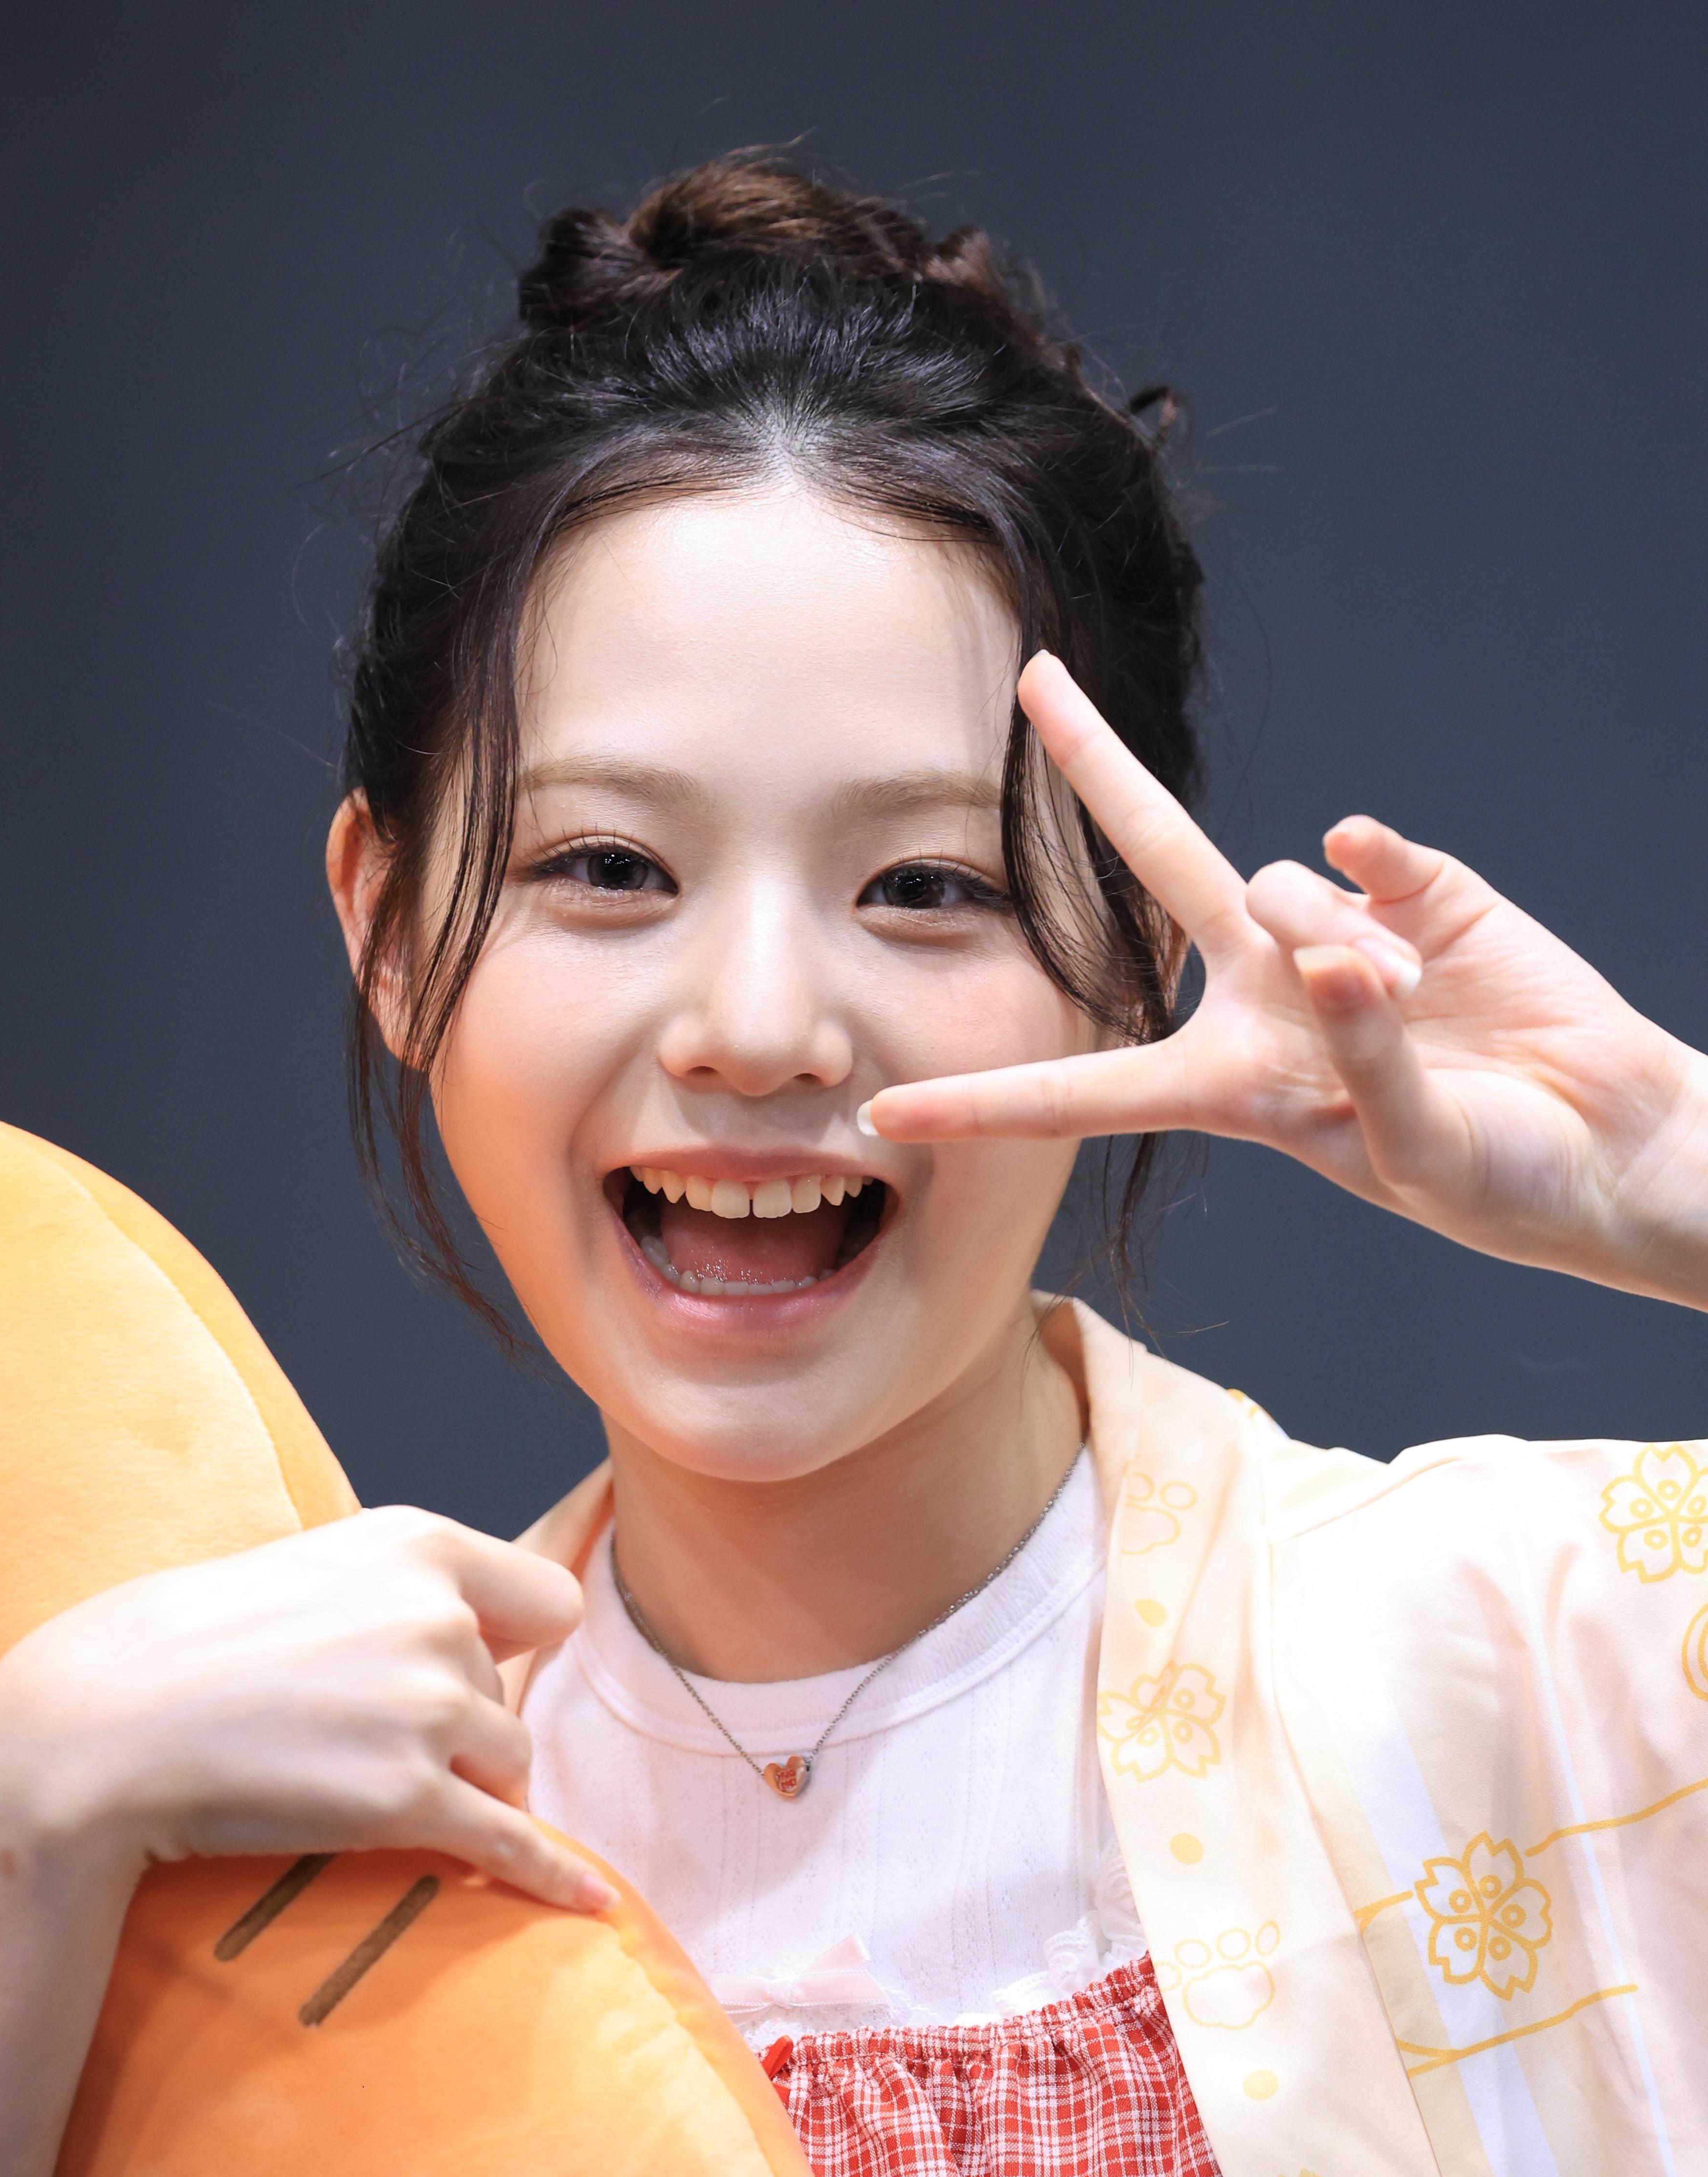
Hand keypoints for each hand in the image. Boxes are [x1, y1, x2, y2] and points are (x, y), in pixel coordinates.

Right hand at [0, 1509, 607, 1914]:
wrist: (101, 1725)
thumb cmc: (189, 1648)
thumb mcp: (312, 1571)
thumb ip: (400, 1594)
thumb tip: (479, 1636)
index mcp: (419, 1544)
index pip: (548, 1600)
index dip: (516, 1644)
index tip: (483, 1672)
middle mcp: (438, 1616)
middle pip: (511, 1697)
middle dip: (459, 1730)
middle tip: (357, 1743)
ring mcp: (428, 1710)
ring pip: (509, 1769)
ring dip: (466, 1792)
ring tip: (372, 1797)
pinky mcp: (408, 1799)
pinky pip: (513, 1844)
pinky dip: (553, 1876)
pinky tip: (591, 1902)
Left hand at [864, 651, 1707, 1306]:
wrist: (1609, 1145)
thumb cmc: (1497, 1176)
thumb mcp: (1409, 1151)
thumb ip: (1358, 1054)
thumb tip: (1327, 944)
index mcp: (1236, 1084)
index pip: (1087, 1091)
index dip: (987, 1101)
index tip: (885, 1107)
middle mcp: (1268, 993)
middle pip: (1155, 871)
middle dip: (1093, 773)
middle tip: (1032, 682)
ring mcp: (1338, 932)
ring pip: (1276, 881)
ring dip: (1339, 953)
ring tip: (1414, 1009)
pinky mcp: (1421, 891)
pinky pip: (1363, 853)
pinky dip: (1380, 877)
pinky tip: (1421, 935)